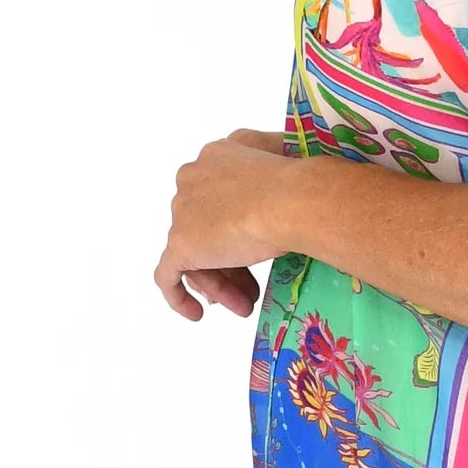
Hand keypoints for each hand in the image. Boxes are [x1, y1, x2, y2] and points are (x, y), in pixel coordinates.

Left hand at [155, 129, 301, 321]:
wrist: (294, 200)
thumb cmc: (299, 180)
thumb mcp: (287, 155)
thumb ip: (272, 156)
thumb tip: (275, 165)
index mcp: (214, 156)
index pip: (219, 199)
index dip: (235, 229)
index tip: (256, 251)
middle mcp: (192, 179)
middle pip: (206, 229)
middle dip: (230, 262)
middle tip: (253, 289)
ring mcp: (183, 212)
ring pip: (195, 254)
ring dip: (220, 283)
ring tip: (244, 306)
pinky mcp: (181, 243)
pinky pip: (167, 275)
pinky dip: (178, 295)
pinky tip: (196, 313)